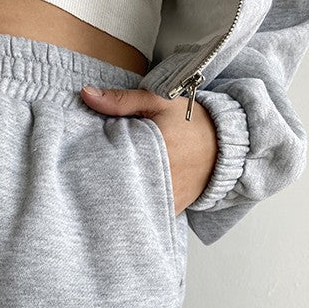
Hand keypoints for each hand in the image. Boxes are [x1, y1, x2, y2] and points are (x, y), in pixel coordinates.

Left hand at [80, 85, 218, 215]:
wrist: (224, 145)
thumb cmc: (191, 120)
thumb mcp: (158, 101)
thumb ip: (121, 100)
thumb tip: (86, 94)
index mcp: (155, 148)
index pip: (114, 163)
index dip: (96, 164)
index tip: (83, 161)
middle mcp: (161, 177)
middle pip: (120, 187)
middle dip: (104, 182)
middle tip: (88, 178)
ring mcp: (168, 196)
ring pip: (134, 203)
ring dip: (120, 197)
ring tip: (107, 189)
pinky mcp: (173, 208)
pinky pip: (150, 212)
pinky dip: (138, 207)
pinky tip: (127, 199)